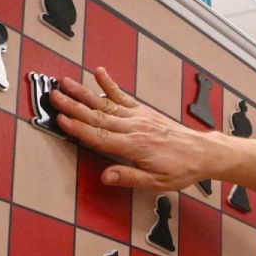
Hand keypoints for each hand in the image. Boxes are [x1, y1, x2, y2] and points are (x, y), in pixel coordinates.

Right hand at [50, 66, 215, 190]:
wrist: (202, 153)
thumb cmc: (181, 168)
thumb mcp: (156, 182)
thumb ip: (129, 177)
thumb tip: (106, 176)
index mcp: (134, 146)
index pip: (100, 136)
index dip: (78, 128)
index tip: (61, 119)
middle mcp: (134, 128)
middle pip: (97, 116)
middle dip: (73, 106)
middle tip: (53, 96)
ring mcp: (138, 117)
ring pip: (105, 104)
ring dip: (84, 93)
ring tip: (65, 83)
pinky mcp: (144, 111)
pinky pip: (123, 96)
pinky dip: (110, 84)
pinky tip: (99, 74)